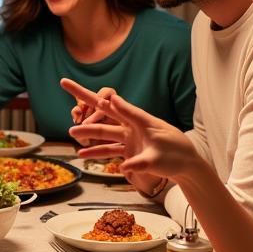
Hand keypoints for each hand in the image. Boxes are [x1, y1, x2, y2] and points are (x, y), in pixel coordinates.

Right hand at [62, 78, 198, 183]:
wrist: (186, 166)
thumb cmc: (176, 157)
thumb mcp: (159, 159)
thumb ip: (141, 162)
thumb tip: (123, 167)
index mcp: (141, 120)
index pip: (117, 105)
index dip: (102, 99)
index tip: (91, 94)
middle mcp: (133, 125)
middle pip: (104, 112)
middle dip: (84, 100)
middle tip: (66, 84)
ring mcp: (130, 137)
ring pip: (104, 132)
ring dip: (88, 133)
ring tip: (71, 132)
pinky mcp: (130, 149)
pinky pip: (109, 148)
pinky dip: (97, 152)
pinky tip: (83, 154)